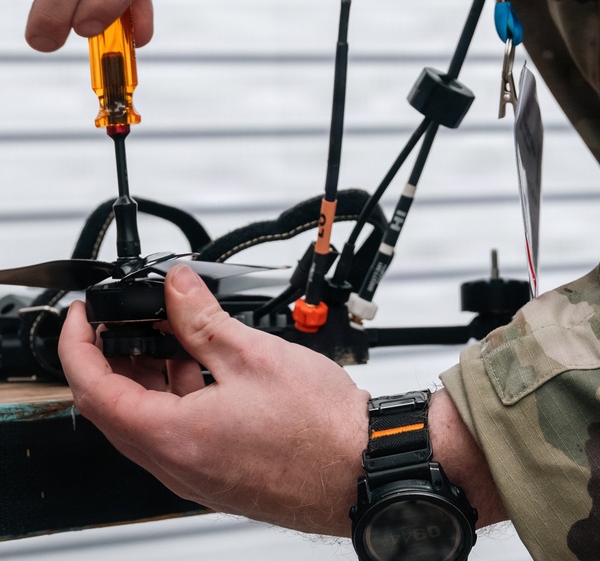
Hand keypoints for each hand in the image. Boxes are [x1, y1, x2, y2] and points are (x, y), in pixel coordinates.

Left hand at [59, 265, 504, 532]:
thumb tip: (175, 286)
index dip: (79, 347)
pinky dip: (173, 394)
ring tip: (167, 330)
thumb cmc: (319, 428)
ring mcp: (195, 473)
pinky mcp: (216, 472)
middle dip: (110, 358)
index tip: (82, 316)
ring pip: (144, 421)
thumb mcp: (253, 354)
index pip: (96, 392)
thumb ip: (203, 318)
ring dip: (144, 375)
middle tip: (121, 317)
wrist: (360, 468)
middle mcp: (176, 464)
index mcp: (174, 437)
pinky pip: (173, 432)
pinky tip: (199, 363)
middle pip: (114, 409)